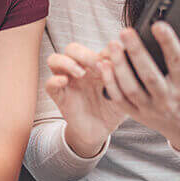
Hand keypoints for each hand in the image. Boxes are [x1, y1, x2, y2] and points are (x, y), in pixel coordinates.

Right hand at [46, 43, 126, 157]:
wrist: (101, 131)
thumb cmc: (112, 109)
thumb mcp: (123, 93)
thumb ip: (124, 78)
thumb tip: (130, 60)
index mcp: (94, 66)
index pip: (94, 49)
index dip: (104, 51)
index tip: (116, 59)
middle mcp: (79, 70)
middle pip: (72, 49)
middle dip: (84, 53)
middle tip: (98, 64)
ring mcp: (67, 82)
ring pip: (55, 60)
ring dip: (67, 62)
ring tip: (81, 73)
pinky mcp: (59, 96)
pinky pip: (49, 84)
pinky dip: (55, 80)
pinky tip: (64, 81)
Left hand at [98, 22, 179, 152]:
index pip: (176, 60)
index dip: (168, 42)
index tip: (158, 24)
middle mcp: (167, 98)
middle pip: (149, 75)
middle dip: (136, 52)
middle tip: (126, 32)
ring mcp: (150, 108)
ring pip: (131, 88)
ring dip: (120, 66)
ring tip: (113, 45)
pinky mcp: (136, 114)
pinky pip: (120, 99)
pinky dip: (110, 83)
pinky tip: (104, 65)